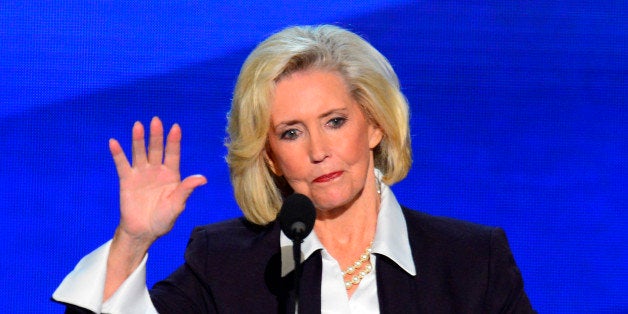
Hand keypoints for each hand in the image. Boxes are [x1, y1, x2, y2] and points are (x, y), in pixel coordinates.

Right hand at [109, 117, 206, 244]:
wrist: (144, 231)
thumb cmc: (164, 219)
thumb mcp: (177, 205)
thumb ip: (186, 189)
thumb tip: (203, 178)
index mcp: (171, 175)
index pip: (173, 154)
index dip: (174, 141)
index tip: (175, 127)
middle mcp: (156, 171)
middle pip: (156, 149)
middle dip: (156, 136)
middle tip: (156, 121)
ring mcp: (141, 174)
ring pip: (140, 153)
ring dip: (138, 140)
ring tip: (138, 126)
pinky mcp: (127, 180)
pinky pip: (122, 165)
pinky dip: (118, 154)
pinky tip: (114, 142)